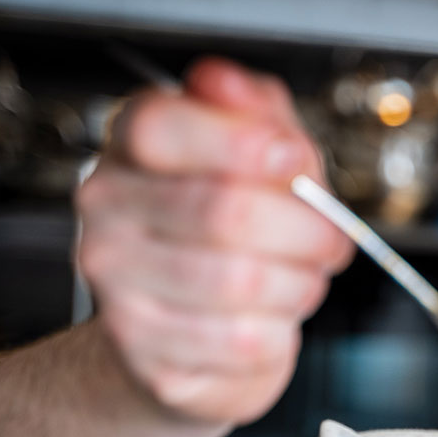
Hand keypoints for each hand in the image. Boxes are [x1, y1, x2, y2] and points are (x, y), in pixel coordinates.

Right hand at [76, 57, 352, 424]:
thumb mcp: (256, 152)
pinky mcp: (144, 353)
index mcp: (132, 144)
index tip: (294, 159)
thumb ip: (256, 110)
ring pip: (240, 282)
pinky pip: (241, 341)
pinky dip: (280, 333)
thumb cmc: (224, 231)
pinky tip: (269, 319)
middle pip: (224, 211)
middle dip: (305, 229)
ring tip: (300, 278)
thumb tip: (227, 83)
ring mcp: (115, 285)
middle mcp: (107, 209)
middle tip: (330, 237)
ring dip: (299, 283)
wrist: (180, 329)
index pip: (162, 126)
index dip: (244, 143)